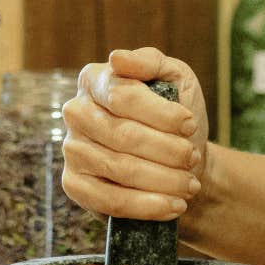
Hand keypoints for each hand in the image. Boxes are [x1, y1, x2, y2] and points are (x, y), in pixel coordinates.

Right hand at [61, 47, 208, 221]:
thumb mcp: (175, 79)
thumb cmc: (177, 118)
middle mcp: (76, 112)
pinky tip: (173, 206)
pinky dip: (146, 206)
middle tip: (192, 159)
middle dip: (166, 150)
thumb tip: (116, 58)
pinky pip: (109, 200)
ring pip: (120, 168)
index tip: (190, 126)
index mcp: (94, 79)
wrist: (181, 164)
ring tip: (190, 185)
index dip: (161, 113)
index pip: (123, 94)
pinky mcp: (74, 186)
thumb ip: (150, 62)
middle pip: (123, 134)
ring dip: (162, 180)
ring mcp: (71, 150)